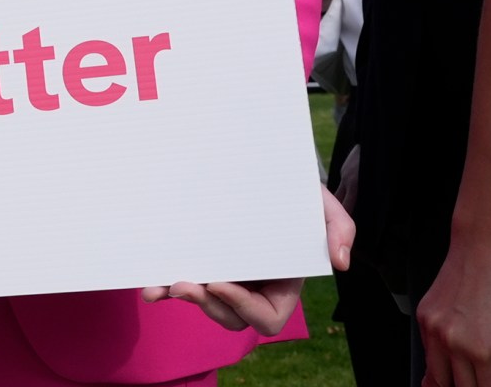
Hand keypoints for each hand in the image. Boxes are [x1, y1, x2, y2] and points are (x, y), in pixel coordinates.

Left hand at [142, 186, 352, 333]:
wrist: (261, 173)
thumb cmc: (295, 193)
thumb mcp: (321, 203)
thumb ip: (339, 227)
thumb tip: (340, 262)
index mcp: (282, 285)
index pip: (267, 317)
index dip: (244, 308)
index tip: (221, 282)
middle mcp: (252, 287)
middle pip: (230, 318)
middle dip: (207, 306)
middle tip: (184, 285)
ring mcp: (224, 277)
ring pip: (203, 304)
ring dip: (182, 299)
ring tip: (163, 286)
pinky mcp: (201, 263)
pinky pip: (183, 283)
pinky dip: (165, 287)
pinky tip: (150, 285)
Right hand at [417, 221, 490, 386]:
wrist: (486, 242)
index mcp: (484, 348)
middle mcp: (453, 342)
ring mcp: (434, 330)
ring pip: (436, 380)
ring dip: (453, 386)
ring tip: (468, 383)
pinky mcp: (423, 317)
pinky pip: (427, 356)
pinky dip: (438, 369)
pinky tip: (450, 373)